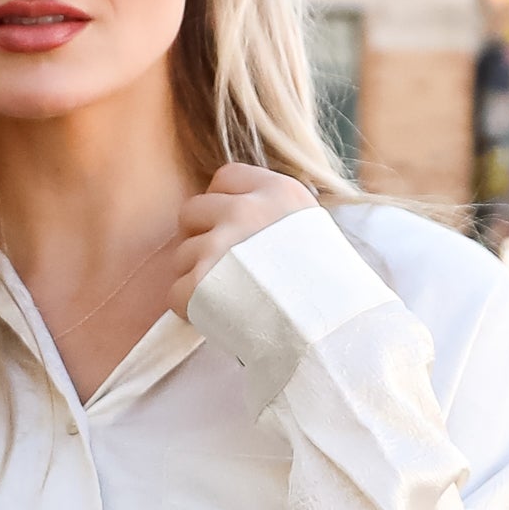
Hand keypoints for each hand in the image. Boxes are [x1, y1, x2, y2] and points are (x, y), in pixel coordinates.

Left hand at [164, 161, 316, 321]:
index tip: (231, 228)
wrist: (333, 332)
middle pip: (192, 211)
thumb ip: (272, 214)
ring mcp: (219, 246)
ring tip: (229, 299)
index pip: (225, 178)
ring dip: (197, 278)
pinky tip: (217, 318)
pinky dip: (190, 309)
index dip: (222, 203)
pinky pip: (175, 293)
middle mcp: (244, 211)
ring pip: (181, 255)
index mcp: (276, 192)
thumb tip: (235, 214)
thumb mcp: (312, 229)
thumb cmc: (329, 290)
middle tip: (221, 267)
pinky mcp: (201, 283)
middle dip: (200, 237)